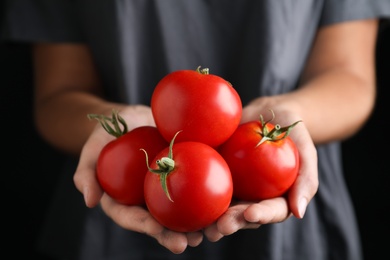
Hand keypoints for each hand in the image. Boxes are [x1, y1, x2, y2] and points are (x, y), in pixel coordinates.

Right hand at [73, 105, 201, 253]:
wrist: (132, 119)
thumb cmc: (108, 134)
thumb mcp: (93, 148)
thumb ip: (86, 172)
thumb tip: (89, 201)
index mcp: (124, 200)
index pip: (132, 217)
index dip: (144, 225)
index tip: (157, 230)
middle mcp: (146, 200)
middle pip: (159, 221)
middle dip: (171, 235)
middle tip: (186, 243)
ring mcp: (165, 189)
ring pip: (180, 211)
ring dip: (195, 224)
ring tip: (209, 232)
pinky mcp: (182, 176)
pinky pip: (195, 187)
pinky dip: (208, 198)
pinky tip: (222, 204)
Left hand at [203, 97, 318, 241]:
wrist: (269, 113)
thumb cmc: (293, 134)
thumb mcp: (306, 151)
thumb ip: (306, 180)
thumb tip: (299, 213)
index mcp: (274, 199)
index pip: (269, 212)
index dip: (260, 216)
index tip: (250, 214)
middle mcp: (252, 198)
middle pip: (242, 216)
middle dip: (231, 223)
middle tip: (221, 226)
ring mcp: (233, 188)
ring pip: (221, 207)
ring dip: (211, 218)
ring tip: (202, 224)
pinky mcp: (216, 174)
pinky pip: (205, 183)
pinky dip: (195, 192)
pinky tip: (184, 195)